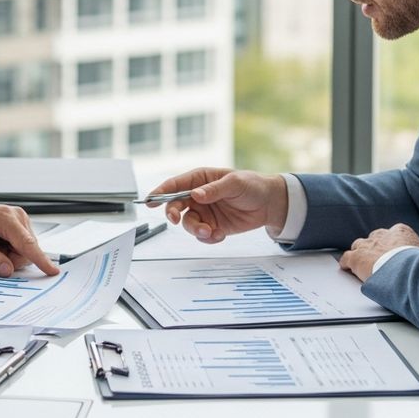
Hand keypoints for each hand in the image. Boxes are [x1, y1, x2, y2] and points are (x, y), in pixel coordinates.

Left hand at [0, 199, 59, 277]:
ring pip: (23, 251)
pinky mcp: (18, 227)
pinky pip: (20, 248)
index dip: (40, 259)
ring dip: (7, 256)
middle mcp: (17, 216)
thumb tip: (8, 270)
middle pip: (25, 251)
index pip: (27, 243)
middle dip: (9, 260)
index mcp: (4, 217)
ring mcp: (19, 220)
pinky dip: (7, 251)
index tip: (53, 271)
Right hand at [145, 168, 288, 242]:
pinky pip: (201, 236)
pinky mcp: (212, 226)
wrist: (269, 204)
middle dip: (173, 213)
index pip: (175, 184)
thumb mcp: (235, 183)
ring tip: (210, 231)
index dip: (160, 192)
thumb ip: (214, 189)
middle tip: (175, 220)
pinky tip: (220, 235)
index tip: (149, 201)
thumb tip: (195, 195)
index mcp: (200, 179)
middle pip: (175, 205)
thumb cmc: (252, 185)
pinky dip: (208, 238)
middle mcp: (197, 196)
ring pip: (188, 224)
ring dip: (195, 229)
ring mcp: (204, 212)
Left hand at [338, 223, 418, 281]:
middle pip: (374, 238)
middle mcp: (382, 235)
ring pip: (359, 246)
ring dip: (361, 254)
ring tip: (362, 264)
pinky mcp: (357, 258)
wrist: (409, 271)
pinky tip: (347, 268)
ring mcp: (368, 245)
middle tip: (377, 260)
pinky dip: (347, 263)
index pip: (392, 234)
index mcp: (401, 231)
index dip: (391, 245)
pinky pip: (347, 258)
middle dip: (375, 248)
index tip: (392, 253)